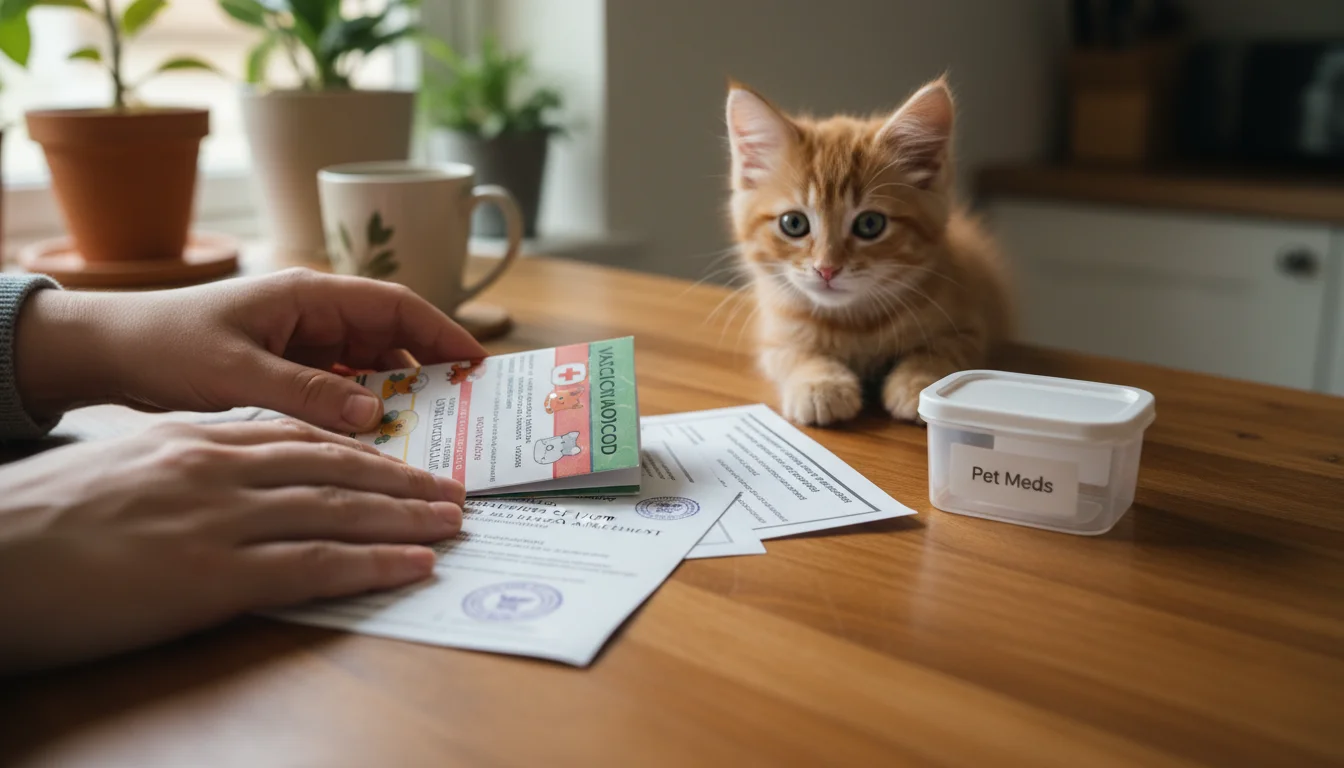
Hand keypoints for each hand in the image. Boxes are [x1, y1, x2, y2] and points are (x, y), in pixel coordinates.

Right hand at [0, 418, 463, 674]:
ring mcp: (220, 518)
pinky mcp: (214, 574)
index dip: (362, 449)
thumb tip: (236, 478)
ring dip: (407, 516)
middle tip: (454, 490)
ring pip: (339, 508)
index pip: (300, 436)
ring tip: (454, 522)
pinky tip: (415, 563)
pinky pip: (316, 564)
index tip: (403, 460)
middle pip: (336, 466)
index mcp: (197, 440)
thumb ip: (188, 466)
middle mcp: (219, 468)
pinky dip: (374, 562)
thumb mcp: (126, 470)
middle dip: (402, 480)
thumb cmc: (43, 521)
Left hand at [15, 268, 486, 432]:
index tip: (478, 362)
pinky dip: (361, 410)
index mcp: (307, 295)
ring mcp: (302, 342)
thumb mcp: (236, 372)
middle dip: (428, 369)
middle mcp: (312, 314)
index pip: (395, 306)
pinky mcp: (287, 369)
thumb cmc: (163, 345)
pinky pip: (341, 389)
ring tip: (427, 430)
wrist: (106, 353)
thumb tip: (374, 415)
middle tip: (463, 408)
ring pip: (369, 367)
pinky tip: (374, 438)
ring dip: (395, 394)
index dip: (442, 330)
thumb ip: (306, 393)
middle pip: (391, 337)